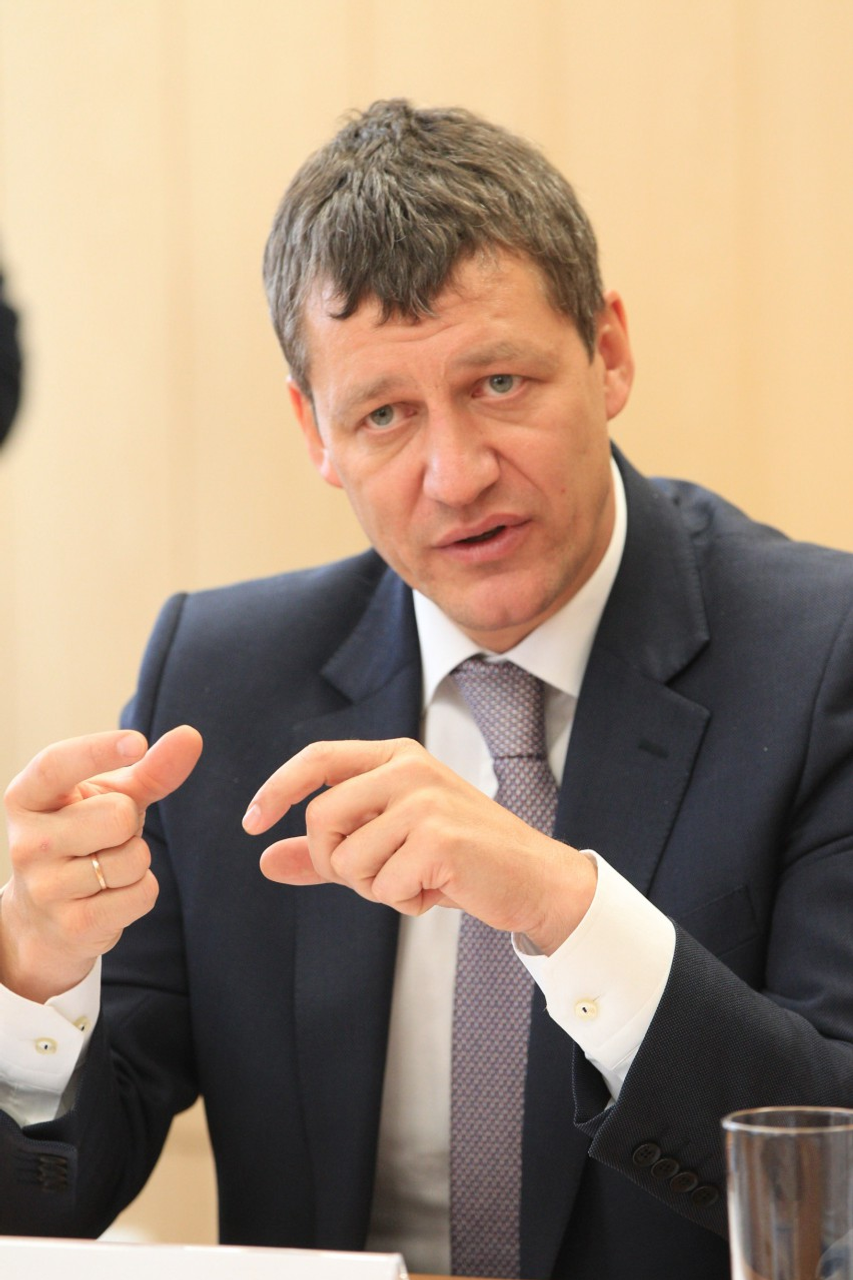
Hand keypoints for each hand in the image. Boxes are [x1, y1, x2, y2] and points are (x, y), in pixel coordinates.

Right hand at [1, 725, 202, 1001]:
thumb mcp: (109, 798)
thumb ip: (149, 769)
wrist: (46, 919)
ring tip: (107, 866)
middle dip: (129, 824)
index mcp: (26, 798)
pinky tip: (113, 895)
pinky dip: (142, 891)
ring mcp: (45, 888)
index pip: (55, 765)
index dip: (97, 751)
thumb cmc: (84, 840)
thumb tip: (191, 736)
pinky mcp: (72, 925)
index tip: (138, 742)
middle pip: (116, 816)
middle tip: (107, 838)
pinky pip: (141, 894)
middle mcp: (26, 843)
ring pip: (132, 859)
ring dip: (137, 861)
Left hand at [244, 737, 595, 954]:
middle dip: (335, 863)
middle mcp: (409, 768)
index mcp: (396, 757)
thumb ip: (328, 850)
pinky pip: (383, 886)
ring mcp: (425, 800)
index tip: (251, 823)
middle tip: (375, 877)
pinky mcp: (439, 838)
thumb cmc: (459, 858)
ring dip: (374, 888)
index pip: (318, 759)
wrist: (532, 878)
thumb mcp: (389, 845)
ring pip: (348, 860)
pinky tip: (437, 890)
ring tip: (416, 880)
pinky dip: (404, 902)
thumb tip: (266, 859)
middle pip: (321, 818)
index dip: (276, 788)